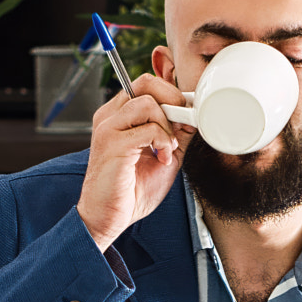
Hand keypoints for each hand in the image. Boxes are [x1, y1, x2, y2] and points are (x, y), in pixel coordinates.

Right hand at [76, 74, 195, 250]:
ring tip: (167, 149)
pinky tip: (161, 158)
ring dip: (167, 126)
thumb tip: (192, 118)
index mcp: (118, 116)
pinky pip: (148, 128)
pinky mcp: (112, 143)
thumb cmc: (131, 191)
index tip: (186, 117)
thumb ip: (176, 135)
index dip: (172, 96)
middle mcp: (110, 116)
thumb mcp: (164, 156)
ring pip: (148, 103)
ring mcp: (108, 127)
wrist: (109, 217)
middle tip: (181, 124)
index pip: (147, 85)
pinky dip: (163, 142)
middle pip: (145, 83)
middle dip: (172, 100)